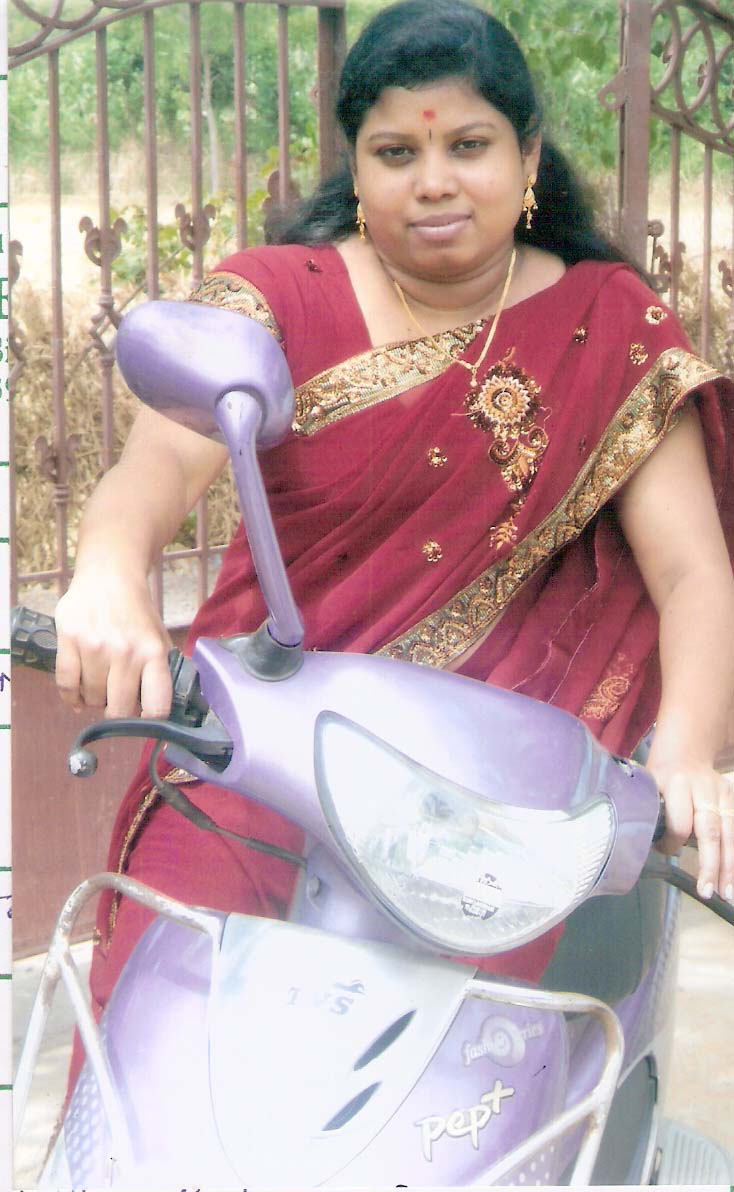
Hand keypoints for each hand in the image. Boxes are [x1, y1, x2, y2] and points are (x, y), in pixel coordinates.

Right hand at [54, 566, 172, 719]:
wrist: (109, 576)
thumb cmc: (136, 612)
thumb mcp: (158, 638)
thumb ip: (158, 671)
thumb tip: (157, 709)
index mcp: (153, 653)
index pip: (156, 706)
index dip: (150, 722)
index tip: (144, 722)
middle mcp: (125, 652)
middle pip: (119, 710)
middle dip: (117, 713)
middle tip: (115, 704)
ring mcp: (95, 647)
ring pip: (91, 699)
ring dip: (93, 700)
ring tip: (98, 688)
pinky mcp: (69, 639)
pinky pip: (66, 683)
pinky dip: (70, 697)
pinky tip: (76, 697)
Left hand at [647, 755, 733, 902]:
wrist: (686, 749)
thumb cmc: (661, 775)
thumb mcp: (648, 785)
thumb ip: (649, 813)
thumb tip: (641, 849)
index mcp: (675, 783)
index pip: (679, 821)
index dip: (672, 843)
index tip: (662, 851)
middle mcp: (702, 787)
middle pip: (710, 830)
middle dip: (710, 864)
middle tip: (706, 891)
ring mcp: (721, 792)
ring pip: (729, 833)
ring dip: (728, 866)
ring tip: (726, 892)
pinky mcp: (732, 797)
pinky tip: (731, 877)